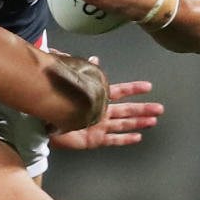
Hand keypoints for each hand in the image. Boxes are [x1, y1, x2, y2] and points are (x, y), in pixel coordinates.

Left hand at [48, 80, 163, 149]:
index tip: (148, 86)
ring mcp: (99, 125)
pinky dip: (125, 139)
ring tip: (153, 121)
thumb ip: (81, 69)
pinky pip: (113, 139)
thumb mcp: (68, 79)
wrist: (40, 118)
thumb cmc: (53, 98)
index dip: (133, 89)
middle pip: (127, 109)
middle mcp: (100, 111)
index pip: (119, 91)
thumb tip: (94, 59)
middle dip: (143, 108)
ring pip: (124, 123)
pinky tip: (137, 137)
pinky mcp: (94, 139)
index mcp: (96, 96)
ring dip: (139, 122)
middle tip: (159, 108)